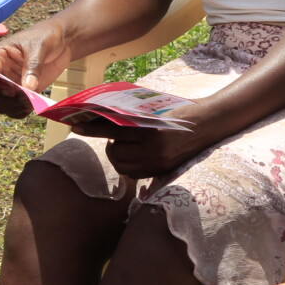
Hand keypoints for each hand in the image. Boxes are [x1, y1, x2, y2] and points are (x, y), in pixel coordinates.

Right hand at [0, 22, 73, 117]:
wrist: (63, 40)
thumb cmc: (47, 36)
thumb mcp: (40, 47)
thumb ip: (33, 66)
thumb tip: (28, 87)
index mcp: (0, 56)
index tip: (12, 91)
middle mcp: (2, 71)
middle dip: (6, 100)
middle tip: (25, 99)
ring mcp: (13, 82)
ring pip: (2, 102)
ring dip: (12, 108)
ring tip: (29, 105)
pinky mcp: (25, 90)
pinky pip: (16, 105)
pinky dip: (20, 111)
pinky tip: (30, 109)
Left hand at [72, 115, 210, 178]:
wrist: (209, 123)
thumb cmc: (182, 111)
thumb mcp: (156, 111)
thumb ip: (134, 117)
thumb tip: (107, 119)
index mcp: (151, 131)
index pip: (114, 130)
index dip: (93, 128)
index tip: (76, 125)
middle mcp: (153, 150)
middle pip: (116, 152)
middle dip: (111, 145)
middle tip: (115, 137)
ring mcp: (158, 163)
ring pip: (123, 165)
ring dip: (119, 156)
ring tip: (125, 146)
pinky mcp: (163, 170)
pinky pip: (135, 173)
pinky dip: (129, 165)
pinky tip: (134, 156)